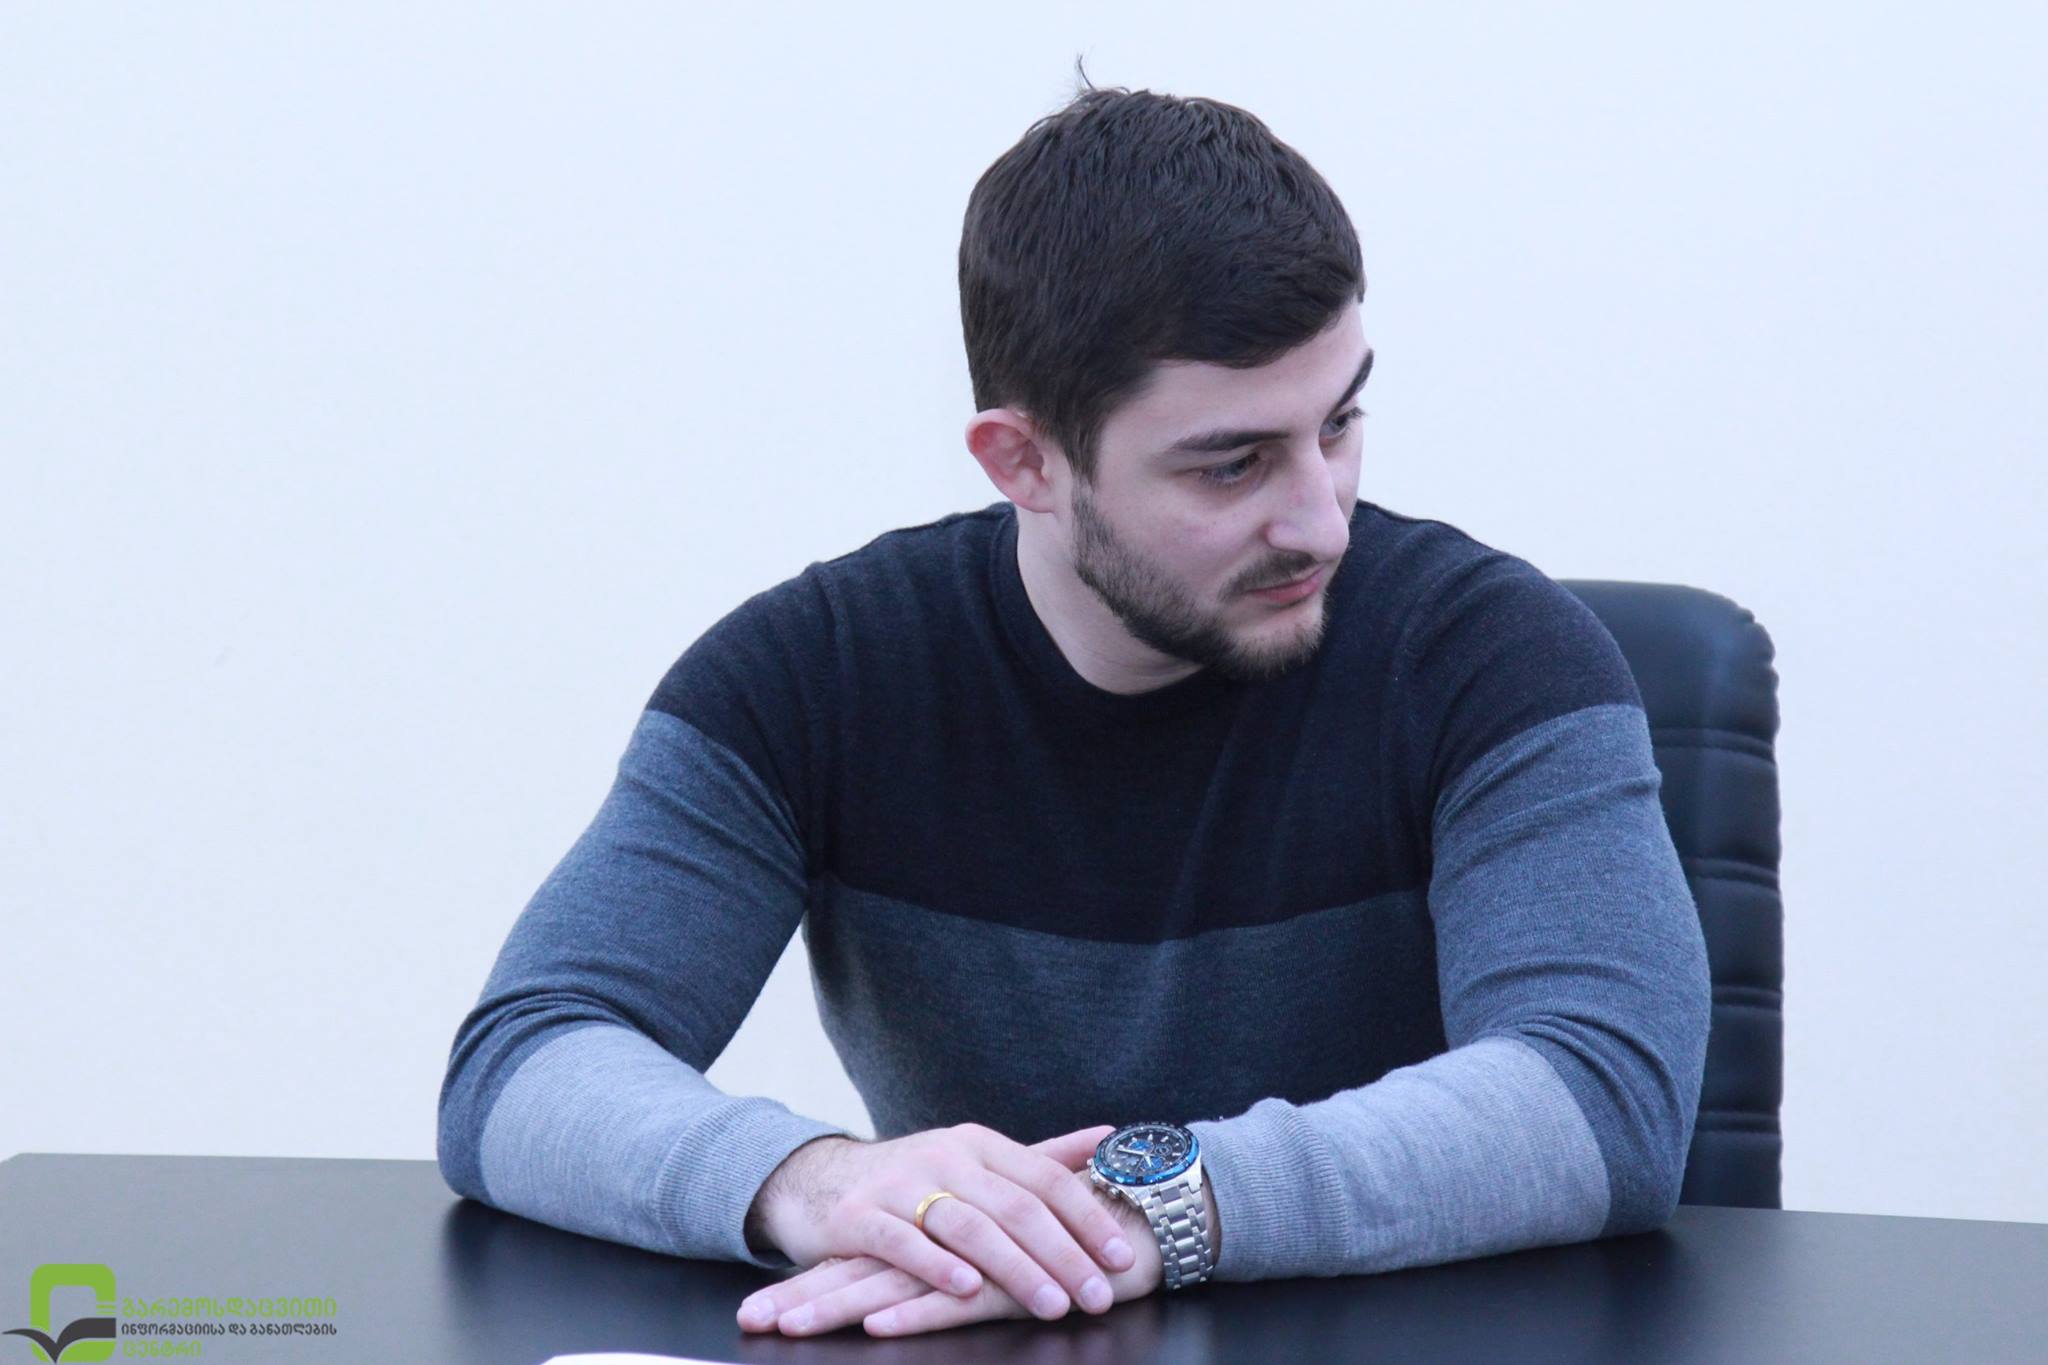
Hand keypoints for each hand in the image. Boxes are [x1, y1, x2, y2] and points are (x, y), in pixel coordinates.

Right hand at [740, 1121, 1135, 1327]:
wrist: (818, 1179)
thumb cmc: (913, 1179)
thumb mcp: (976, 1159)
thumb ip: (1042, 1156)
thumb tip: (1109, 1135)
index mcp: (979, 1144)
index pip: (1046, 1178)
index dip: (1087, 1217)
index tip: (1122, 1256)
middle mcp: (945, 1157)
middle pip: (1015, 1206)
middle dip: (1063, 1255)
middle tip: (1096, 1296)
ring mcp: (901, 1184)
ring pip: (968, 1226)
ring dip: (1015, 1268)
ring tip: (1050, 1303)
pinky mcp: (860, 1216)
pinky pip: (903, 1241)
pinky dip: (937, 1266)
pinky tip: (966, 1289)